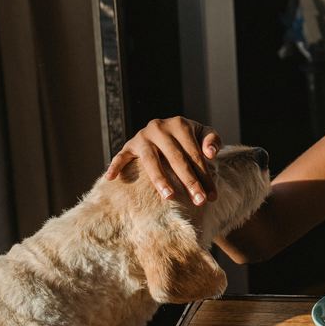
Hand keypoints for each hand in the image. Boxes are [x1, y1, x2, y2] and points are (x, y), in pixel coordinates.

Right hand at [105, 117, 221, 203]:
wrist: (167, 130)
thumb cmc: (189, 138)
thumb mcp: (203, 134)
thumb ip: (212, 140)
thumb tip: (211, 153)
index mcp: (180, 124)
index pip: (195, 154)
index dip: (205, 176)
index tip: (212, 196)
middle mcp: (159, 128)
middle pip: (176, 159)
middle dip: (189, 182)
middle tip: (199, 201)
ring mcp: (142, 137)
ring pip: (151, 160)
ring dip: (160, 179)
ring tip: (169, 196)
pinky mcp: (129, 145)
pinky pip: (120, 156)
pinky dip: (115, 166)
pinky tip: (112, 179)